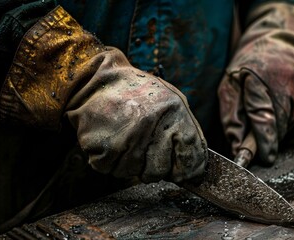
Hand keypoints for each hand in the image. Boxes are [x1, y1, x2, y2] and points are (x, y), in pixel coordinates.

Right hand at [0, 7, 206, 183]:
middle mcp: (150, 126)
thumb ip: (187, 128)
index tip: (185, 173)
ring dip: (132, 163)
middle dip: (157, 167)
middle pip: (161, 171)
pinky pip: (112, 170)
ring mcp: (125, 139)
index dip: (189, 169)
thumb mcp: (172, 99)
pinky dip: (112, 161)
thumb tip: (197, 163)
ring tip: (127, 138)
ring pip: (135, 173)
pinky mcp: (103, 149)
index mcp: (172, 112)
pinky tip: (112, 140)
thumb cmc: (137, 91)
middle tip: (147, 148)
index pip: (191, 155)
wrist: (96, 80)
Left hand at [218, 3, 293, 166]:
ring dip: (282, 130)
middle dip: (272, 138)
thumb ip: (231, 118)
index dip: (264, 140)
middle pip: (282, 121)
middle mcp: (283, 78)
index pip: (263, 115)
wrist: (274, 39)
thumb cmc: (246, 67)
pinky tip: (283, 114)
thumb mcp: (228, 87)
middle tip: (263, 146)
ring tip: (270, 122)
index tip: (264, 158)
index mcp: (256, 77)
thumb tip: (238, 149)